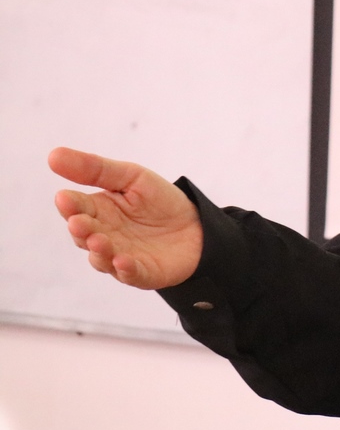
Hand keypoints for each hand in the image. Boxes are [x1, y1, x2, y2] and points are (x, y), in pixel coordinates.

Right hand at [49, 147, 203, 289]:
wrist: (198, 225)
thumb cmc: (160, 201)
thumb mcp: (131, 177)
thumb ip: (95, 169)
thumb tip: (52, 155)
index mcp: (97, 210)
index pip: (76, 207)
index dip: (69, 205)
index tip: (64, 198)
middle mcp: (103, 235)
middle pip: (83, 235)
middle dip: (80, 229)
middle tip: (79, 222)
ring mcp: (119, 256)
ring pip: (101, 258)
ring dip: (99, 251)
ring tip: (98, 240)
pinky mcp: (141, 273)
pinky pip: (129, 274)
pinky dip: (124, 269)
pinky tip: (122, 261)